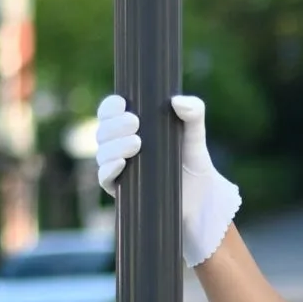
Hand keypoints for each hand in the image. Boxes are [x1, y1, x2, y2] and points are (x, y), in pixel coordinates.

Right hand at [95, 92, 241, 269]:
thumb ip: (193, 114)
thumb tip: (177, 100)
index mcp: (132, 129)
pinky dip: (109, 169)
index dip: (111, 106)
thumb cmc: (194, 164)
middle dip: (115, 125)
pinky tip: (121, 163)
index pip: (110, 112)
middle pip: (103, 131)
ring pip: (102, 152)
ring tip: (136, 143)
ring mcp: (119, 169)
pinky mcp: (120, 190)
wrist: (200, 201)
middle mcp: (120, 147)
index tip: (122, 103)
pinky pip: (104, 178)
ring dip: (114, 146)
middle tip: (134, 122)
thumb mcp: (196, 137)